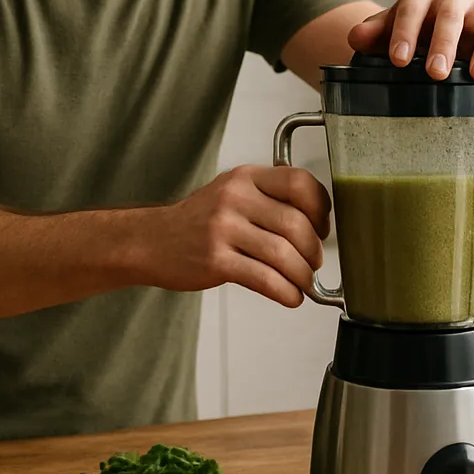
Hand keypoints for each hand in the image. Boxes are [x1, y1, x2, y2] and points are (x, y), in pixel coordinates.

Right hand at [139, 166, 330, 306]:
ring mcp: (223, 229)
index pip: (299, 182)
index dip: (321, 207)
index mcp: (245, 177)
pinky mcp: (216, 261)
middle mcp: (235, 198)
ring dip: (303, 276)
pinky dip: (286, 292)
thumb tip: (316, 223)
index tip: (322, 226)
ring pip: (283, 255)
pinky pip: (265, 279)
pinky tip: (290, 296)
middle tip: (313, 263)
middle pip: (296, 224)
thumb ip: (269, 198)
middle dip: (313, 251)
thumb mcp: (231, 192)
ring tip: (303, 283)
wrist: (150, 241)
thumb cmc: (197, 221)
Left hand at [346, 0, 473, 80]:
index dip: (405, 32)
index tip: (398, 60)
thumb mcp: (385, 35)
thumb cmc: (406, 37)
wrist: (428, 38)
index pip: (412, 6)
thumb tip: (356, 37)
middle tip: (435, 73)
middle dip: (443, 43)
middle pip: (450, 14)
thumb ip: (371, 34)